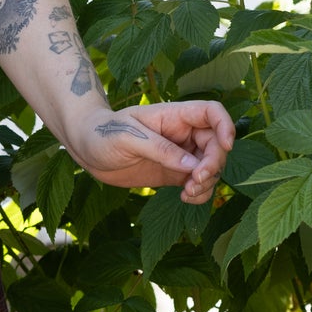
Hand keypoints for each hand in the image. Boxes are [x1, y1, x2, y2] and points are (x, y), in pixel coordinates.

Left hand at [71, 100, 234, 204]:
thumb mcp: (128, 138)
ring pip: (210, 167)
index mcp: (174, 116)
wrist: (85, 148)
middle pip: (216, 144)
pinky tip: (185, 198)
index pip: (212, 112)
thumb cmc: (103, 133)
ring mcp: (180, 155)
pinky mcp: (174, 174)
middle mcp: (182, 134)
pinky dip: (199, 193)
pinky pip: (197, 183)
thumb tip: (193, 166)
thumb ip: (160, 150)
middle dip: (213, 164)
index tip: (226, 146)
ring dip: (207, 182)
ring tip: (187, 193)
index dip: (225, 126)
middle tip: (195, 180)